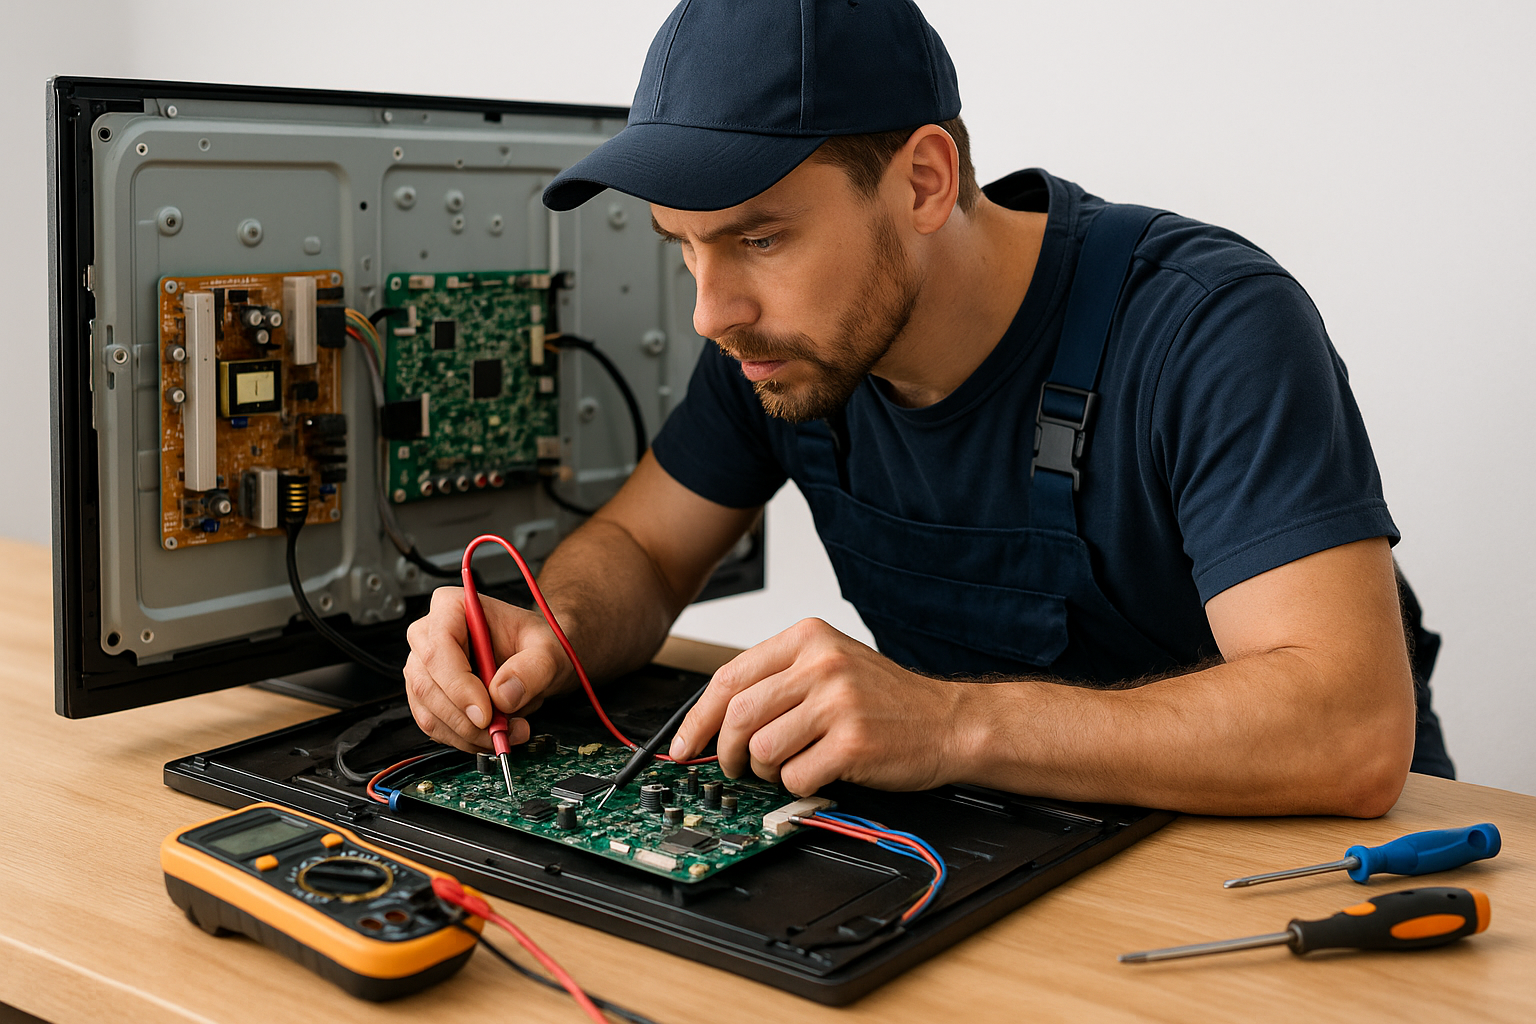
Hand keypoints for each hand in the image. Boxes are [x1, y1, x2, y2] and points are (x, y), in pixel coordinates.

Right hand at [403, 586, 572, 752]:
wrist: (538, 659)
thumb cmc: (537, 644)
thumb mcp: (550, 650)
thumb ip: (533, 669)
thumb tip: (503, 695)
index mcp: (453, 607)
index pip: (439, 648)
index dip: (459, 685)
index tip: (486, 713)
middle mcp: (429, 635)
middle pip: (427, 684)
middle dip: (466, 718)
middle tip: (503, 729)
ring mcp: (424, 668)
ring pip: (429, 712)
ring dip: (468, 733)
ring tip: (508, 730)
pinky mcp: (428, 697)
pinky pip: (435, 727)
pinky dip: (465, 739)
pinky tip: (492, 733)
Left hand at [668, 618, 973, 795]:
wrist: (949, 721)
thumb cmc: (887, 699)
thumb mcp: (831, 666)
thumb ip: (777, 681)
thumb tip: (713, 719)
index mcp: (808, 638)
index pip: (728, 677)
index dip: (698, 718)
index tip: (684, 745)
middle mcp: (821, 664)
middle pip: (737, 715)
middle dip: (725, 752)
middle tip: (733, 767)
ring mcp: (837, 702)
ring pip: (761, 749)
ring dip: (767, 770)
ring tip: (792, 764)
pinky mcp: (852, 743)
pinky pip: (795, 776)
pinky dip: (800, 785)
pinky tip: (821, 771)